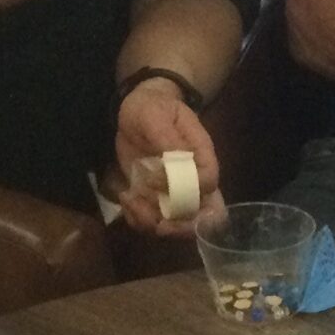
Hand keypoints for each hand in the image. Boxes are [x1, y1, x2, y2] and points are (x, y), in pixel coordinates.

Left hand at [111, 78, 222, 236]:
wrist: (139, 110)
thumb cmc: (152, 107)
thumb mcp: (155, 114)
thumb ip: (167, 138)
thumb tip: (172, 164)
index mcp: (201, 155)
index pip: (209, 182)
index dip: (190, 191)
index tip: (158, 183)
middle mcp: (194, 178)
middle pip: (204, 215)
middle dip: (181, 227)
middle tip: (158, 225)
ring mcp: (175, 191)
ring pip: (176, 223)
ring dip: (151, 221)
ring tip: (130, 200)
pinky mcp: (155, 197)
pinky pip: (153, 219)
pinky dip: (137, 218)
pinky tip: (125, 198)